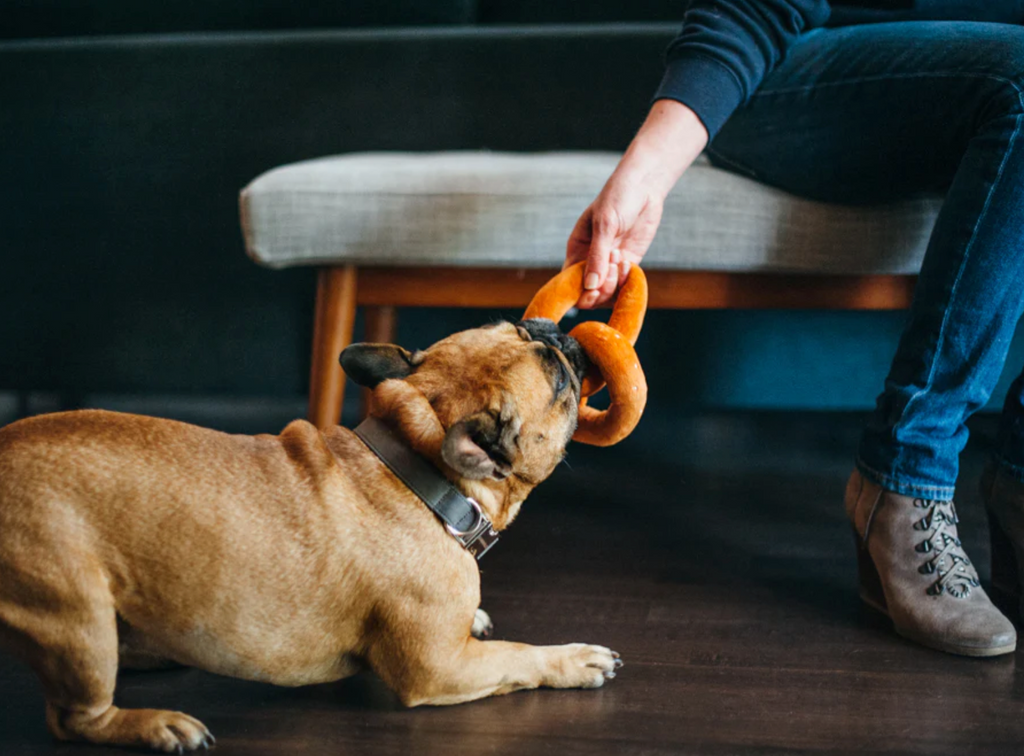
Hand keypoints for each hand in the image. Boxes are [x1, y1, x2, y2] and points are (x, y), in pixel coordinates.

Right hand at [564, 99, 709, 309]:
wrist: (644, 187)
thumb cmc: (618, 198)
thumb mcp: (604, 225)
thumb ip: (597, 256)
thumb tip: (590, 286)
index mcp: (576, 250)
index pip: (568, 282)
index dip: (577, 292)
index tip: (591, 288)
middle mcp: (590, 260)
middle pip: (588, 293)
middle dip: (600, 288)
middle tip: (612, 266)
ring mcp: (610, 264)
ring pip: (607, 292)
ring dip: (614, 283)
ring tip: (621, 258)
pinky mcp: (628, 263)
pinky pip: (624, 284)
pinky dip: (626, 281)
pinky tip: (629, 263)